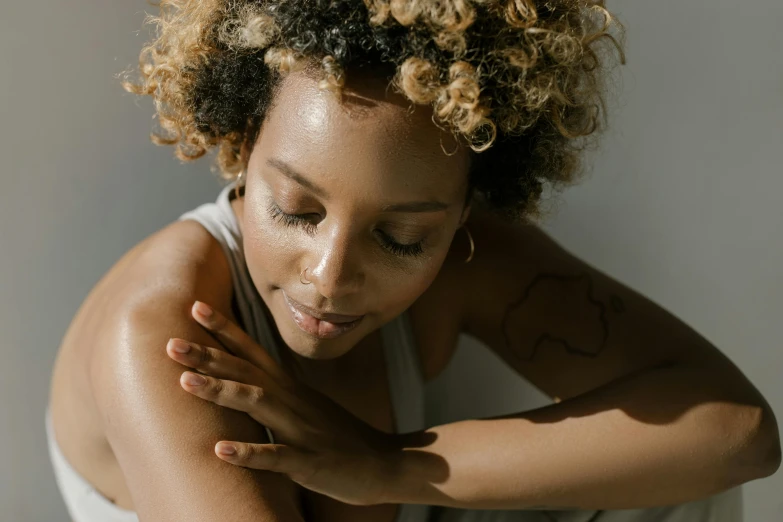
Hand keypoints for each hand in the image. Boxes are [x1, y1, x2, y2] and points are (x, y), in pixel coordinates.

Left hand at [165, 301, 400, 505]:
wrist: (387, 464)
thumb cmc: (340, 438)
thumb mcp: (306, 408)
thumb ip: (276, 395)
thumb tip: (244, 383)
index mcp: (290, 389)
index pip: (252, 351)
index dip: (224, 329)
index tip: (195, 306)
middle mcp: (292, 401)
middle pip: (245, 371)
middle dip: (207, 355)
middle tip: (170, 342)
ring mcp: (300, 430)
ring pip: (256, 403)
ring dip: (221, 390)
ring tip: (185, 382)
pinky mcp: (308, 462)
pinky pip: (275, 457)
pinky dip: (248, 453)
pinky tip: (220, 450)